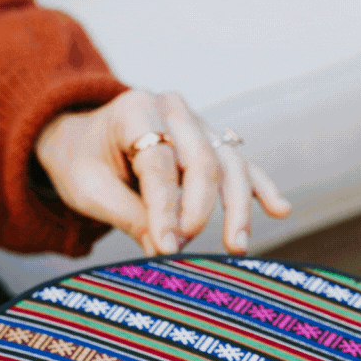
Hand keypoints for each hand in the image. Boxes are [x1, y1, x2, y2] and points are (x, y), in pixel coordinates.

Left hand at [34, 89, 290, 255]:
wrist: (81, 140)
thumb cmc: (81, 163)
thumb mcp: (88, 189)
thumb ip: (127, 216)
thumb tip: (165, 251)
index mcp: (135, 110)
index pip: (159, 163)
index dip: (164, 208)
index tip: (166, 248)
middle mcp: (172, 110)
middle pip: (202, 160)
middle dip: (199, 209)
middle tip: (186, 246)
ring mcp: (196, 123)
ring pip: (228, 163)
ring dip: (238, 207)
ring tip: (237, 246)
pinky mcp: (209, 143)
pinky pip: (240, 164)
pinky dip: (260, 187)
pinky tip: (280, 210)